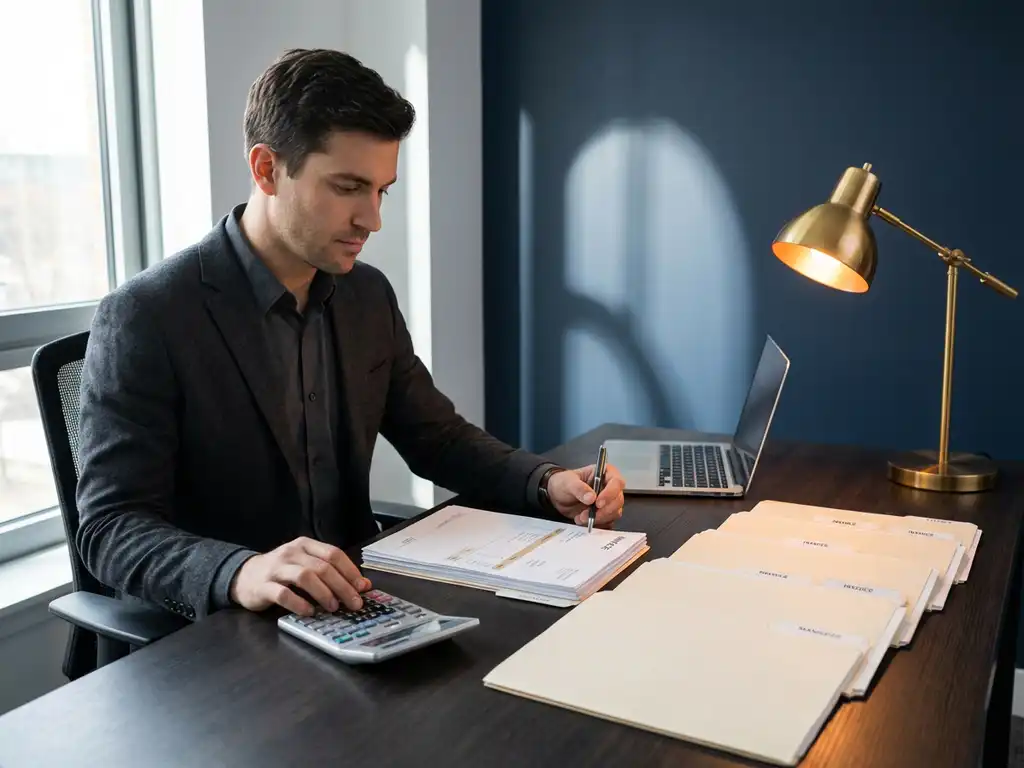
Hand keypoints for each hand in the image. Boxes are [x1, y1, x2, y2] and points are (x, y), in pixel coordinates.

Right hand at [229, 537, 371, 615]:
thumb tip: (363, 585)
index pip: (333, 554)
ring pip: (305, 577)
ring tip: (333, 607)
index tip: (363, 588)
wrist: (243, 576)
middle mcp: (291, 553)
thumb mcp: (305, 565)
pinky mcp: (263, 586)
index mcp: (305, 545)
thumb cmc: (281, 572)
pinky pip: (283, 594)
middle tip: (354, 603)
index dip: (350, 571)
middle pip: (322, 567)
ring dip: (323, 593)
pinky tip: (309, 612)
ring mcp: (276, 569)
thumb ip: (331, 572)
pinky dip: (298, 603)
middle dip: (342, 586)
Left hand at [545, 464, 625, 528]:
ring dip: (598, 518)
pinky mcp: (605, 514)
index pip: (617, 482)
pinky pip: (608, 522)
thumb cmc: (564, 483)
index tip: (598, 503)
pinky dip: (597, 524)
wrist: (557, 496)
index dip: (610, 493)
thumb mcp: (568, 482)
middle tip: (585, 515)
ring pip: (614, 513)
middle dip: (603, 511)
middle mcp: (611, 487)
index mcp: (606, 473)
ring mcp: (609, 502)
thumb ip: (579, 488)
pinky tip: (584, 521)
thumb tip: (591, 498)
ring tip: (580, 518)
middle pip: (618, 500)